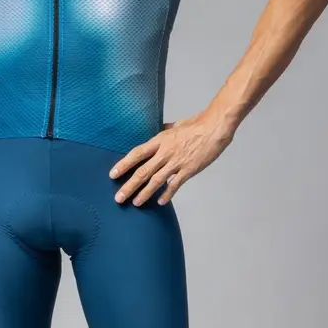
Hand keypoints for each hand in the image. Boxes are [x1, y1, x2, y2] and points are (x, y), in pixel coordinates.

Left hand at [109, 112, 235, 205]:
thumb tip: (159, 132)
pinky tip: (160, 202)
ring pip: (156, 181)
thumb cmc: (196, 124)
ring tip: (135, 203)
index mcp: (159, 140)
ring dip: (144, 193)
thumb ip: (165, 132)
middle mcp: (164, 153)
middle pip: (142, 171)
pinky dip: (167, 194)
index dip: (123, 165)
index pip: (136, 154)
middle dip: (129, 186)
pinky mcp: (188, 170)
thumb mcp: (175, 126)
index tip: (112, 175)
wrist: (214, 128)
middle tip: (118, 198)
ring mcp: (176, 162)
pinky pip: (175, 184)